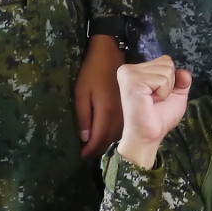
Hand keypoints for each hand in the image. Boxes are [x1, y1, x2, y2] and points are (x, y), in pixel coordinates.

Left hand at [75, 34, 124, 159]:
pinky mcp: (131, 106)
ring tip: (97, 147)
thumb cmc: (92, 71)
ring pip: (119, 135)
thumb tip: (85, 138)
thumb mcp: (81, 93)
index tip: (82, 157)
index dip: (90, 151)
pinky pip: (124, 126)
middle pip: (111, 140)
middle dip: (99, 150)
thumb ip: (83, 116)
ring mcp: (128, 110)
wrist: (110, 53)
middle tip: (88, 155)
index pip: (99, 140)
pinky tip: (108, 134)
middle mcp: (121, 114)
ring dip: (108, 143)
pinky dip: (115, 134)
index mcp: (106, 111)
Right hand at [114, 55, 190, 168]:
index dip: (170, 79)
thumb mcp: (176, 94)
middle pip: (167, 62)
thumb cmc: (159, 116)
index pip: (165, 60)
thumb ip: (182, 80)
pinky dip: (162, 93)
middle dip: (168, 84)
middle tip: (154, 99)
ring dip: (165, 90)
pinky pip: (162, 79)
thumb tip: (184, 72)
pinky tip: (150, 101)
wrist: (149, 135)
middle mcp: (128, 68)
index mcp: (136, 69)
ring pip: (166, 70)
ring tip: (152, 101)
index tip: (157, 94)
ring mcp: (128, 74)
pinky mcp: (132, 81)